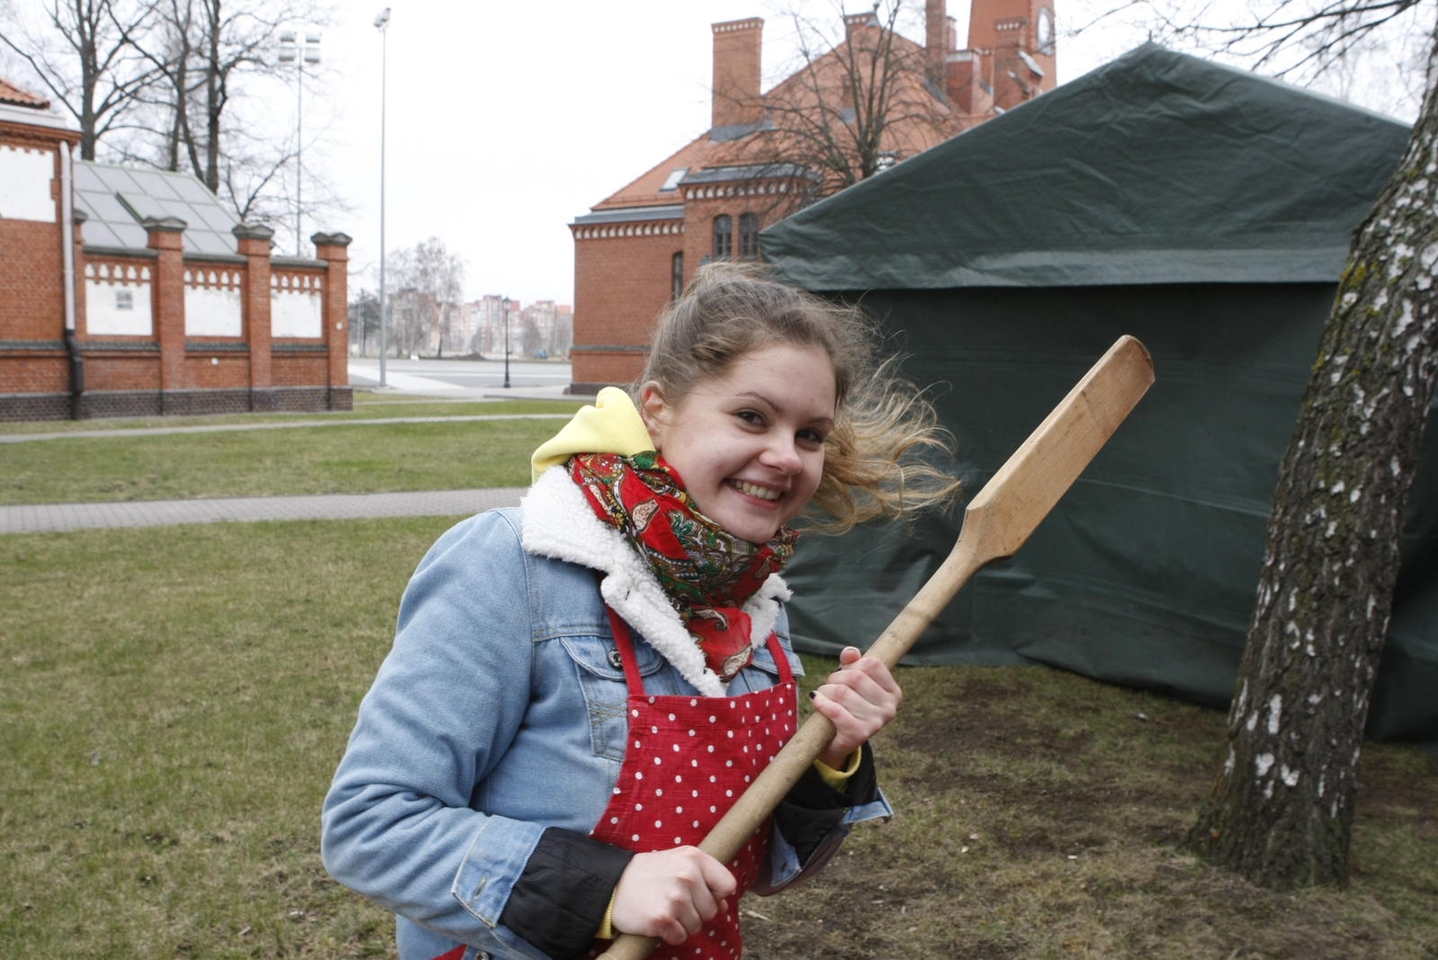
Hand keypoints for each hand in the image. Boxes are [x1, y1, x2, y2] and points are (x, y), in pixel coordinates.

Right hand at [610, 846, 736, 944]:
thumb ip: (704, 878)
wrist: (612, 885)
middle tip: (673, 901)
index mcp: (694, 857)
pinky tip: (657, 921)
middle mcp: (687, 875)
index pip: (728, 885)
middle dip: (696, 912)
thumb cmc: (649, 874)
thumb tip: (723, 906)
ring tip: (663, 908)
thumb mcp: (678, 863)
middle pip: (712, 910)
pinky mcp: (662, 919)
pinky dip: (670, 934)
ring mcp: (675, 898)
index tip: (701, 894)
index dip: (717, 894)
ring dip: (682, 924)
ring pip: (696, 926)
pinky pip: (680, 937)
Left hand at [810, 646, 902, 768]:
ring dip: (826, 691)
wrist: (837, 742)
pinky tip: (816, 700)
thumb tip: (850, 652)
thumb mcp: (852, 683)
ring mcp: (876, 722)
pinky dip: (821, 703)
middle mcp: (889, 708)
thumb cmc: (847, 706)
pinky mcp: (859, 734)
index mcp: (893, 692)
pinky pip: (835, 711)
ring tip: (822, 696)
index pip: (872, 664)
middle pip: (856, 677)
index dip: (852, 664)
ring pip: (843, 692)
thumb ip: (852, 663)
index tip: (844, 673)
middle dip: (835, 678)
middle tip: (828, 686)